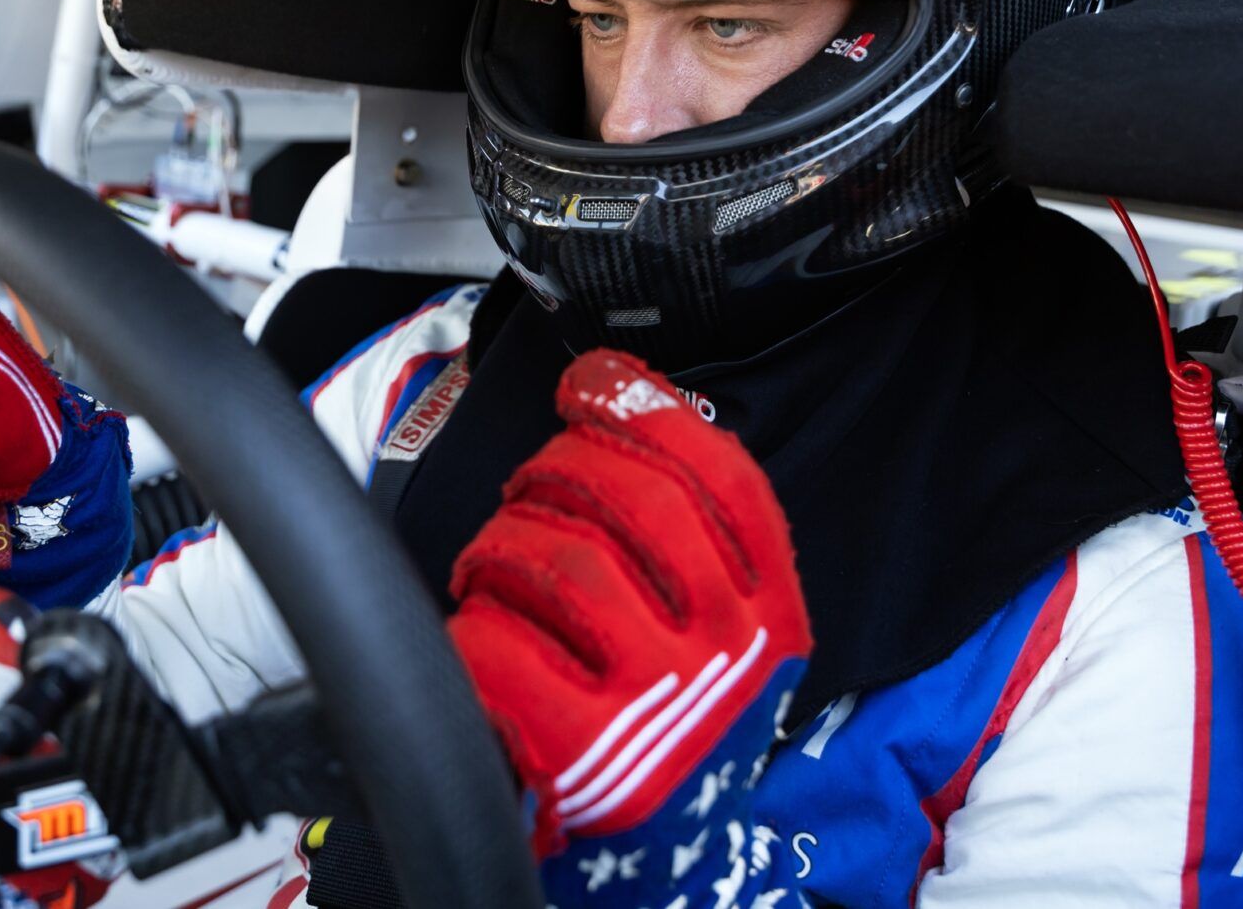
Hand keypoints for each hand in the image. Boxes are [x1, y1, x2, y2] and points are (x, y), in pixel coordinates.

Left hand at [447, 351, 809, 864]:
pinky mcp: (581, 752)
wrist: (662, 875)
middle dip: (553, 474)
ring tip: (496, 577)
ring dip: (501, 548)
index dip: (645, 411)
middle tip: (528, 498)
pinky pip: (499, 643)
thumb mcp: (716, 633)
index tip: (591, 383)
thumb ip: (689, 533)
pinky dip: (473, 631)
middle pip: (627, 497)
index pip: (719, 477)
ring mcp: (656, 703)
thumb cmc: (665, 725)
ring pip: (554, 557)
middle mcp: (725, 652)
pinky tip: (484, 647)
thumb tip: (612, 392)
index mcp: (769, 613)